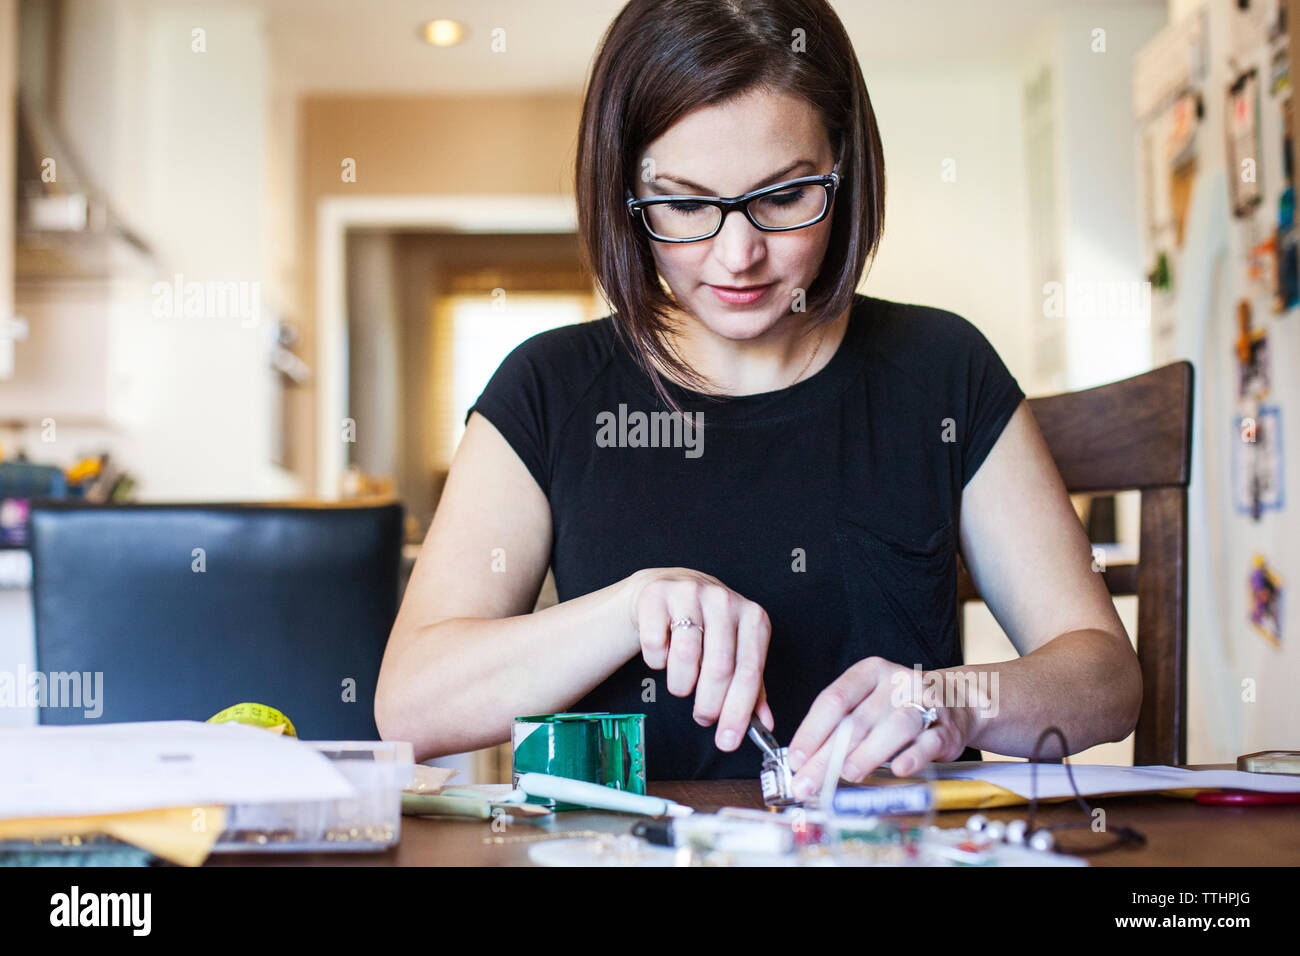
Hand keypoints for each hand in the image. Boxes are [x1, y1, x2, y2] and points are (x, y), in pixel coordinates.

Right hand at [624, 568, 774, 750]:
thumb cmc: (709, 627)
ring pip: (685, 657)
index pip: (749, 671)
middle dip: (709, 704)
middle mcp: (724, 600)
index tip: (727, 740)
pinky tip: (664, 656)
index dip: (738, 711)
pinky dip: (657, 662)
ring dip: (681, 684)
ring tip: (683, 685)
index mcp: (753, 617)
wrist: (672, 589)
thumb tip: (765, 724)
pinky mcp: (658, 595)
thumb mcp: (738, 650)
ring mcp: (690, 593)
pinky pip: (655, 644)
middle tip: (703, 718)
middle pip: (719, 667)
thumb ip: (752, 687)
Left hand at [787, 657, 972, 799]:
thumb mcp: (868, 704)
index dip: (811, 731)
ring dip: (867, 754)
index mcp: (869, 673)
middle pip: (857, 721)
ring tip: (847, 774)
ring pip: (894, 728)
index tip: (795, 758)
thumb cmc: (898, 706)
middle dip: (828, 756)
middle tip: (809, 783)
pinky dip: (913, 758)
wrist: (956, 702)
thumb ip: (840, 728)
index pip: (833, 700)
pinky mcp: (946, 728)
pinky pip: (928, 743)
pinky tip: (898, 770)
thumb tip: (805, 765)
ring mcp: (924, 703)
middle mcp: (896, 683)